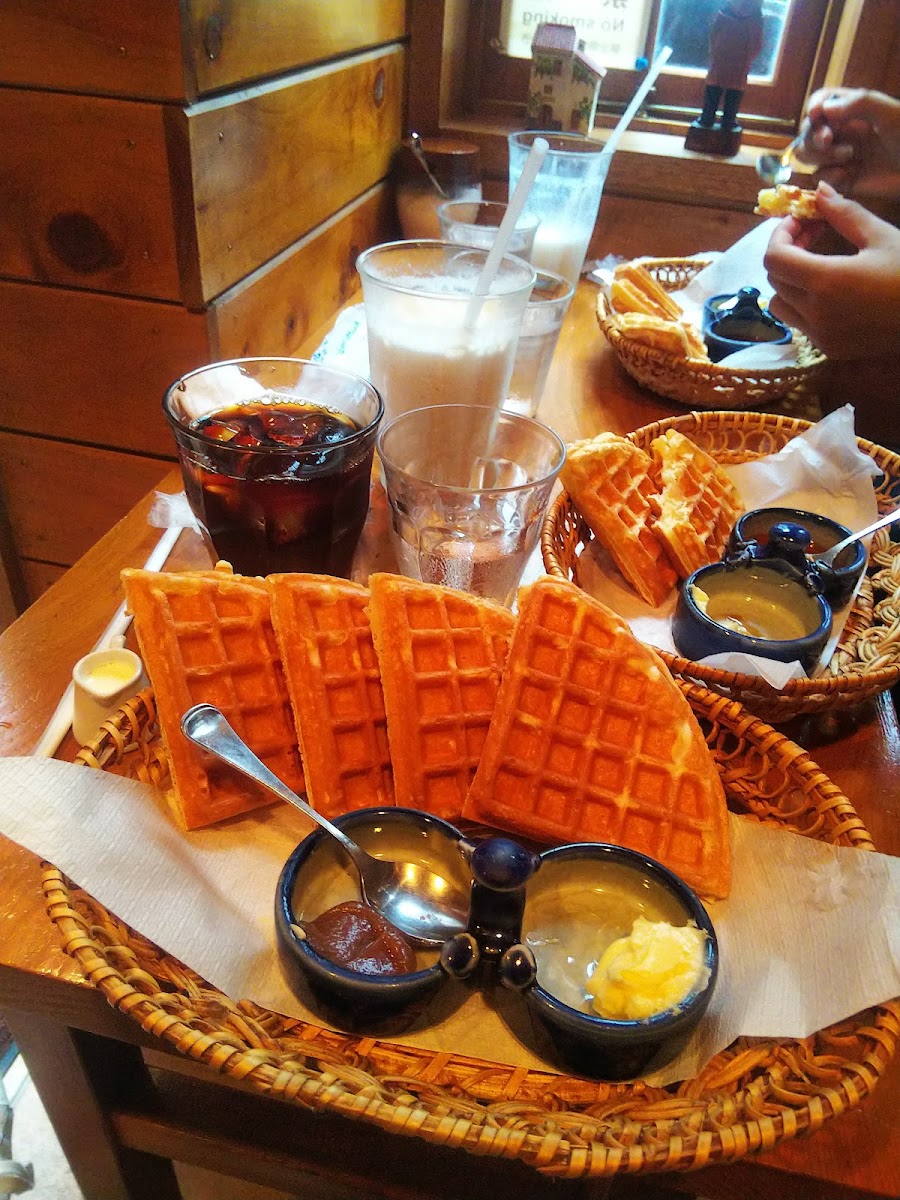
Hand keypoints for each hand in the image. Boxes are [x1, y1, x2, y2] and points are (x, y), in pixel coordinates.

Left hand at [764, 182, 899, 358]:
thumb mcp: (881, 237)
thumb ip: (845, 213)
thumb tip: (819, 190)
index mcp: (826, 282)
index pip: (774, 258)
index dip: (780, 234)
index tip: (800, 221)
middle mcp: (815, 313)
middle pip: (776, 279)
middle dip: (787, 252)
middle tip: (813, 234)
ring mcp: (820, 336)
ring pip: (781, 306)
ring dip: (790, 281)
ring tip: (816, 264)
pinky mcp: (829, 349)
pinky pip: (800, 324)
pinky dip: (803, 304)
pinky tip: (829, 290)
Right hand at [795, 88, 899, 198]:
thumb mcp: (890, 113)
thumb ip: (860, 104)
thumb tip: (825, 109)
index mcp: (852, 111)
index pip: (822, 102)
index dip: (814, 108)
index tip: (815, 115)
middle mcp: (842, 132)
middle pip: (808, 132)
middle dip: (814, 137)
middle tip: (828, 141)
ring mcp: (841, 157)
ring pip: (809, 157)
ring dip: (822, 157)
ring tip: (848, 157)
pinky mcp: (842, 181)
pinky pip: (821, 180)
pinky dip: (830, 178)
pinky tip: (848, 176)